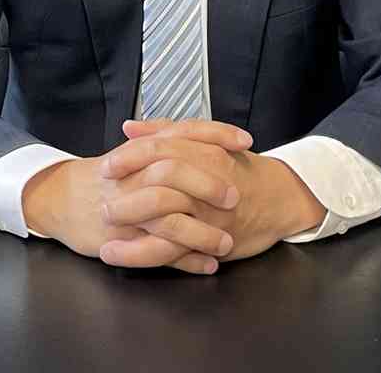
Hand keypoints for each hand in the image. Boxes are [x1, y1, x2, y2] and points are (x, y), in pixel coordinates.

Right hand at [21, 119, 254, 274]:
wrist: (62, 198)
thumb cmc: (106, 176)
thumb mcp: (134, 152)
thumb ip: (166, 140)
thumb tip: (209, 138)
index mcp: (143, 151)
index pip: (184, 132)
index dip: (217, 134)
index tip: (245, 142)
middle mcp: (135, 177)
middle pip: (176, 174)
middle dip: (209, 186)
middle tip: (236, 197)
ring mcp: (129, 210)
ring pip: (170, 220)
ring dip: (204, 233)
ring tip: (228, 243)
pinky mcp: (122, 240)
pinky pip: (158, 253)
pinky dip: (186, 261)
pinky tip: (207, 266)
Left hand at [98, 118, 327, 266]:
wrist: (279, 197)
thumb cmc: (237, 168)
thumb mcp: (206, 142)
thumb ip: (167, 132)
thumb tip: (129, 127)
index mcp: (203, 150)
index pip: (160, 148)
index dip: (129, 157)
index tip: (106, 167)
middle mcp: (206, 179)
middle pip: (159, 181)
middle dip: (126, 192)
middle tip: (102, 200)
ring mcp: (209, 212)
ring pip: (163, 218)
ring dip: (128, 225)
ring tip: (101, 230)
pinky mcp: (209, 239)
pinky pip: (169, 250)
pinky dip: (139, 254)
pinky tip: (115, 255)